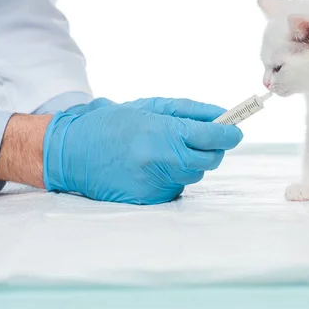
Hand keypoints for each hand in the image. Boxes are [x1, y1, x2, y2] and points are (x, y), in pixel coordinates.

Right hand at [43, 98, 242, 204]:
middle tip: (201, 139)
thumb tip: (224, 115)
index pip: (213, 136)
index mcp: (164, 133)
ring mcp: (156, 184)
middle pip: (210, 160)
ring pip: (194, 175)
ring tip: (164, 150)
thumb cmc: (113, 124)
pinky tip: (152, 166)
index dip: (230, 133)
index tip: (236, 131)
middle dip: (212, 148)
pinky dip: (173, 176)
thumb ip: (191, 111)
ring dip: (189, 163)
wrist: (73, 152)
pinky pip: (177, 188)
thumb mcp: (152, 107)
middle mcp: (162, 161)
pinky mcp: (150, 200)